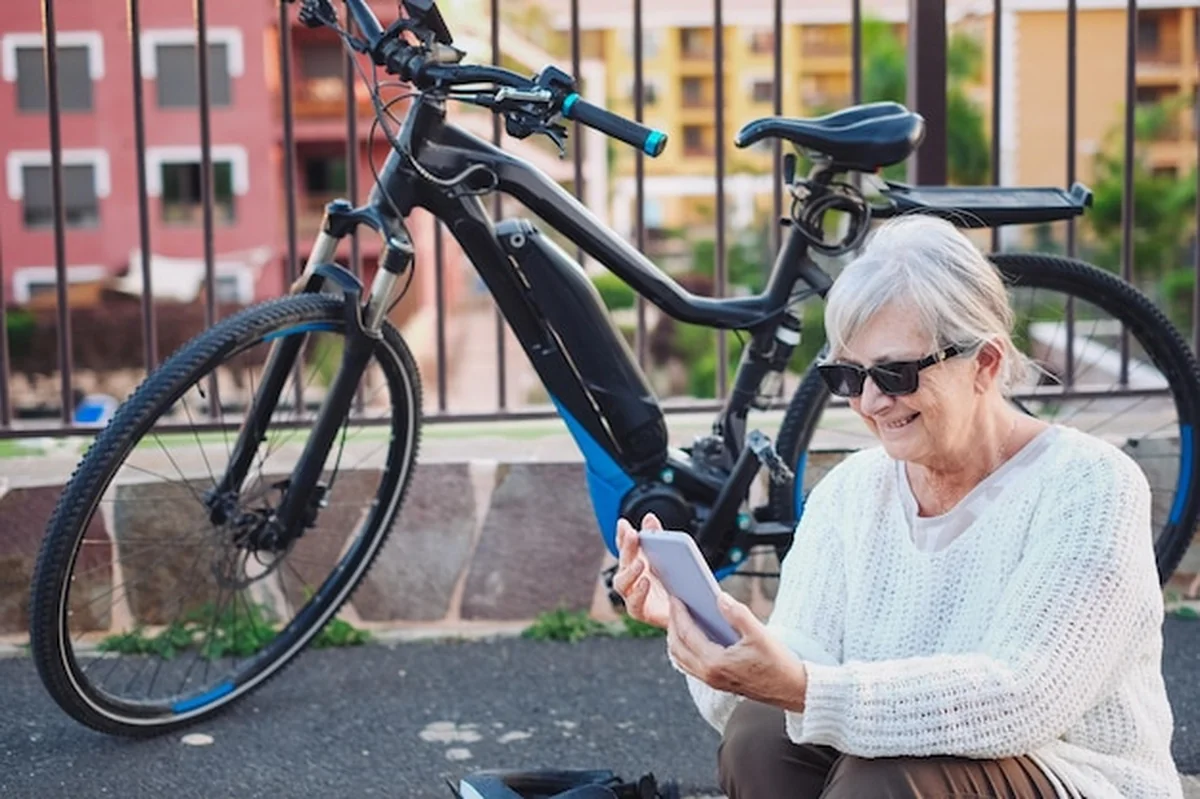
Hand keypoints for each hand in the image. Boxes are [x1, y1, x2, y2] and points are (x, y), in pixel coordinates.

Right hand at [612, 513, 670, 628]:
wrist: (689, 614)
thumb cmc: (675, 584)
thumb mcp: (670, 558)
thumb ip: (658, 538)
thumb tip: (649, 518)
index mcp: (637, 561)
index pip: (625, 546)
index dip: (622, 535)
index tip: (624, 524)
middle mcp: (631, 578)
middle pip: (623, 560)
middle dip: (627, 547)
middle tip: (633, 535)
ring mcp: (632, 595)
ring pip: (621, 583)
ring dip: (629, 572)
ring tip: (640, 562)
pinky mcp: (640, 612)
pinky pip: (633, 604)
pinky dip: (638, 593)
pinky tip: (645, 582)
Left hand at [667, 592, 808, 712]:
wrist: (793, 691)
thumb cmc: (779, 665)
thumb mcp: (760, 634)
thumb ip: (737, 614)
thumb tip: (719, 598)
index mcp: (715, 663)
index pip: (686, 634)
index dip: (678, 614)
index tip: (675, 597)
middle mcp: (709, 675)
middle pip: (677, 647)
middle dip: (672, 624)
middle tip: (675, 604)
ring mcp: (712, 681)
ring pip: (681, 659)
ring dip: (676, 638)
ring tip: (680, 618)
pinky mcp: (718, 683)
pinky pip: (690, 665)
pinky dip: (685, 649)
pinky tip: (693, 636)